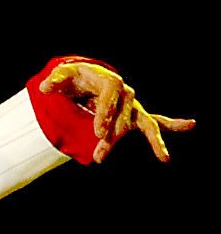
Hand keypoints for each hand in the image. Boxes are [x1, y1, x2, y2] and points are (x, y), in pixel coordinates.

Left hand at [39, 60, 195, 162]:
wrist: (86, 77)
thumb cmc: (75, 77)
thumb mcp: (62, 77)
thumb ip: (54, 81)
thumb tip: (45, 87)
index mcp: (111, 82)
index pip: (111, 98)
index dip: (105, 114)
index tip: (98, 132)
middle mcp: (126, 93)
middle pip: (124, 117)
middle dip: (113, 136)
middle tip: (99, 153)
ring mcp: (132, 105)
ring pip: (143, 123)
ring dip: (151, 141)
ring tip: (164, 156)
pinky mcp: (133, 116)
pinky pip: (156, 122)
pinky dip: (172, 125)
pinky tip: (189, 128)